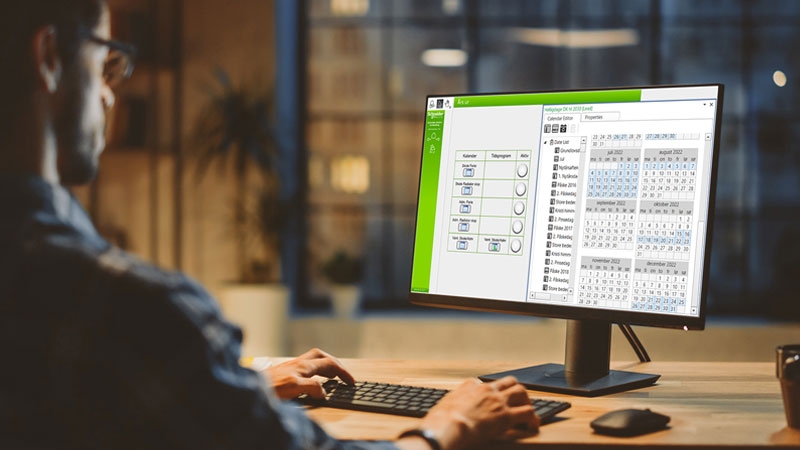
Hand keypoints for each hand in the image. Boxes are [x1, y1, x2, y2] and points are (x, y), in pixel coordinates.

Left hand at [264, 348, 354, 399]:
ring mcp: (291, 366)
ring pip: (313, 360)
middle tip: (343, 374)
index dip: (343, 372)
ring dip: (325, 365)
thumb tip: (323, 391)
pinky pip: (305, 367)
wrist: (251, 387)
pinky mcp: (285, 372)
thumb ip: (312, 387)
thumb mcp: (294, 388)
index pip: (330, 364)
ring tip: (331, 376)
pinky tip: (311, 380)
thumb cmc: (270, 388)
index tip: (351, 381)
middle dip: (335, 363)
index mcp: (304, 366)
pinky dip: (314, 371)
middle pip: (322, 356)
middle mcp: (298, 363)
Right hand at [404, 377, 538, 449]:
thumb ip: (454, 400)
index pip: (488, 383)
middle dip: (517, 390)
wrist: (448, 425)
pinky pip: (527, 413)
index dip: (495, 391)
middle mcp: (487, 389)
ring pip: (522, 392)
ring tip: (528, 412)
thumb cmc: (442, 419)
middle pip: (510, 382)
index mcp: (471, 385)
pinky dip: (533, 419)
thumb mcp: (445, 402)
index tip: (496, 398)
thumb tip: (451, 404)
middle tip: (520, 401)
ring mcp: (498, 401)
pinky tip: (533, 425)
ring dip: (527, 401)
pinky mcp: (506, 416)